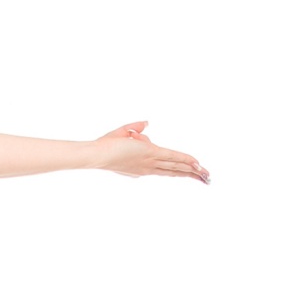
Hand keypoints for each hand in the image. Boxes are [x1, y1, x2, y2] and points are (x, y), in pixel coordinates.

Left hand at [94, 120, 208, 181]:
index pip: (164, 169)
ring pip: (177, 168)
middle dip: (191, 175)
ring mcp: (150, 162)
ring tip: (207, 176)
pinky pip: (173, 158)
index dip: (178, 171)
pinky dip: (186, 161)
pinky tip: (197, 164)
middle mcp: (148, 168)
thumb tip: (145, 124)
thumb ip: (135, 128)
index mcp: (141, 168)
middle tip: (206, 180)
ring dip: (193, 171)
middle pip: (174, 172)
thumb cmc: (104, 146)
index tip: (189, 173)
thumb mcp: (122, 133)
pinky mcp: (151, 153)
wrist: (96, 154)